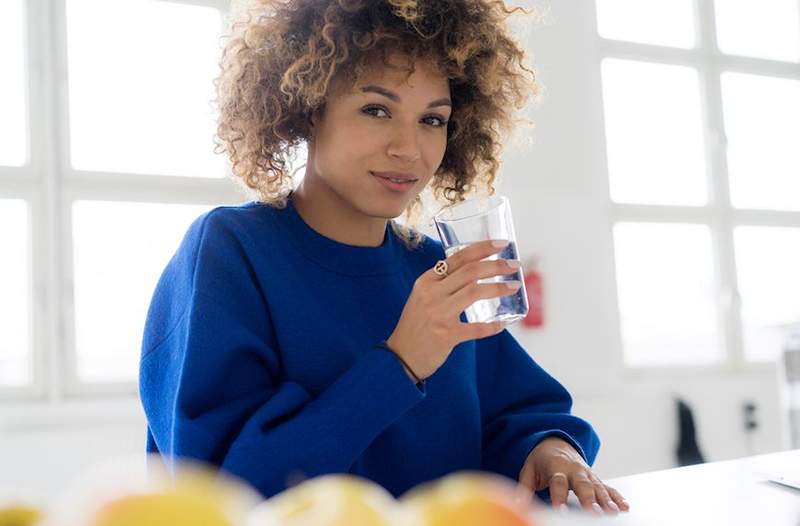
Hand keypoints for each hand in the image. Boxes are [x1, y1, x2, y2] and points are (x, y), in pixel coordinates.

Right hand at [386, 239, 521, 379]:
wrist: (400, 356)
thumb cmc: (415, 325)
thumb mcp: (422, 297)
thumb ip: (442, 284)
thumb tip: (473, 272)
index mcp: (426, 281)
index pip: (458, 258)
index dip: (482, 248)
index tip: (501, 244)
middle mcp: (432, 294)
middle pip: (470, 271)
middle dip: (496, 265)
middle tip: (514, 265)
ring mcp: (439, 314)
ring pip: (475, 292)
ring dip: (498, 288)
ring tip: (514, 286)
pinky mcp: (446, 335)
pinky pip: (476, 328)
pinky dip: (492, 326)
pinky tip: (502, 324)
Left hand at [518, 437, 628, 515]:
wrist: (556, 444)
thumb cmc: (541, 460)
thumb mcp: (529, 469)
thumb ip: (524, 486)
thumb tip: (518, 504)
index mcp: (557, 468)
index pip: (558, 484)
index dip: (560, 498)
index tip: (561, 512)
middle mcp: (574, 470)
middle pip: (583, 485)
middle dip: (590, 500)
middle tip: (595, 513)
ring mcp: (587, 474)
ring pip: (598, 487)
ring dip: (607, 500)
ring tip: (614, 512)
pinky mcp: (595, 479)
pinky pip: (608, 488)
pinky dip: (617, 497)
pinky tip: (624, 507)